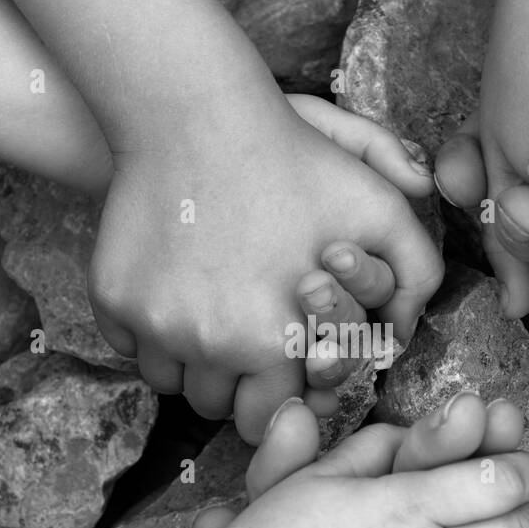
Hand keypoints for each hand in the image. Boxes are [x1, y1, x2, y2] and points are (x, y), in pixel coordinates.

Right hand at [89, 93, 442, 441]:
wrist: (193, 114)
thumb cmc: (291, 159)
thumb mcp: (377, 206)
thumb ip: (413, 271)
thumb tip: (404, 330)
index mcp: (280, 339)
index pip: (279, 413)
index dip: (281, 396)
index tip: (280, 368)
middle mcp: (215, 346)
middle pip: (219, 408)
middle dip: (235, 390)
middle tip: (244, 351)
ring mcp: (158, 326)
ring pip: (171, 382)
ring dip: (190, 364)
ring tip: (209, 319)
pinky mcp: (114, 301)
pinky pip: (130, 347)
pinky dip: (149, 333)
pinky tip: (173, 293)